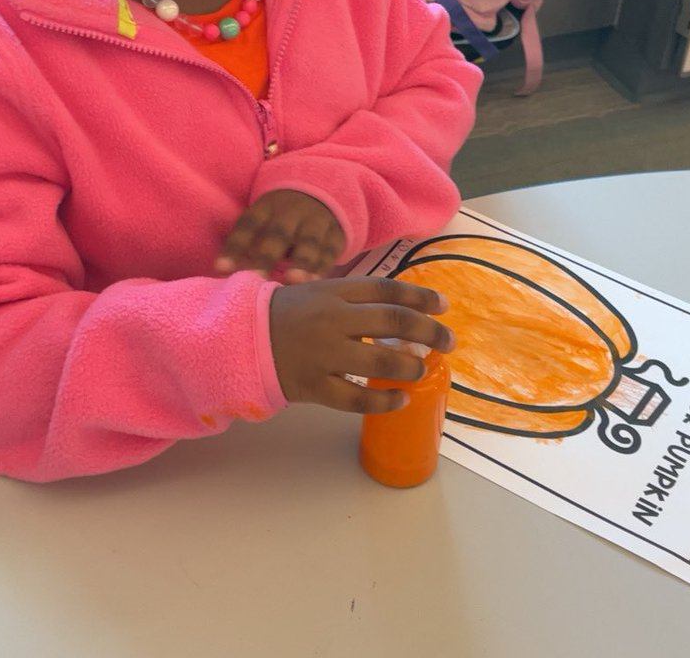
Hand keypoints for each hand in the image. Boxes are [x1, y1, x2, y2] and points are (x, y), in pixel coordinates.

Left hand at [216, 190, 344, 282]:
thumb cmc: (281, 218)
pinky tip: (315, 286)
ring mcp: (316, 223)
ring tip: (294, 281)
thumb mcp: (263, 218)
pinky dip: (322, 269)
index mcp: (267, 207)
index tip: (221, 269)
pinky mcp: (336, 236)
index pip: (248, 225)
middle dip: (266, 256)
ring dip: (302, 262)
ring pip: (309, 242)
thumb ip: (245, 243)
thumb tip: (221, 272)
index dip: (234, 246)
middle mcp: (292, 212)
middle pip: (278, 233)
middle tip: (256, 278)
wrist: (323, 193)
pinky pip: (330, 252)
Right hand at [269, 277, 454, 412]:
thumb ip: (355, 299)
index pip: (387, 290)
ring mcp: (324, 353)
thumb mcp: (319, 293)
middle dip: (429, 331)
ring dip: (410, 366)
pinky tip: (401, 400)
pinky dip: (384, 400)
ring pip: (380, 360)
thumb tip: (403, 309)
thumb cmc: (286, 313)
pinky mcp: (315, 386)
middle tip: (448, 342)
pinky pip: (357, 398)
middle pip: (393, 321)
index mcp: (335, 292)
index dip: (420, 297)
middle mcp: (333, 319)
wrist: (240, 338)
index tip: (444, 305)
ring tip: (422, 370)